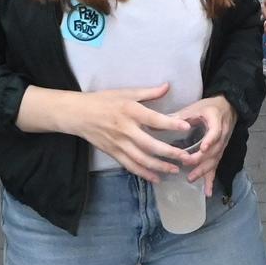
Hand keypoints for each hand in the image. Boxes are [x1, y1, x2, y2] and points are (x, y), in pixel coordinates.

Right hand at [56, 83, 189, 182]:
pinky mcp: (113, 153)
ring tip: (175, 170)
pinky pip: (130, 166)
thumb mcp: (126, 92)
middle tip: (187, 158)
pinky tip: (156, 178)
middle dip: (169, 153)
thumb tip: (168, 86)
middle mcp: (125, 129)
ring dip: (159, 166)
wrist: (78, 114)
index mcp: (130, 111)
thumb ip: (148, 92)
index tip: (186, 127)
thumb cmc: (104, 100)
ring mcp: (119, 144)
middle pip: (150, 144)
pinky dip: (143, 173)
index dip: (170, 124)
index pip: (154, 119)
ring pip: (141, 159)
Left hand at [175, 95, 237, 193]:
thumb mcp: (195, 108)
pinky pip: (215, 167)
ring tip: (190, 178)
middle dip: (200, 159)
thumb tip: (156, 123)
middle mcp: (222, 135)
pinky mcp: (219, 153)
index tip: (202, 148)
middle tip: (186, 163)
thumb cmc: (208, 107)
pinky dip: (211, 180)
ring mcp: (222, 146)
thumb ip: (179, 116)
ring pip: (214, 160)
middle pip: (214, 150)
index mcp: (216, 121)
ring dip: (203, 170)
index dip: (210, 140)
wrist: (228, 108)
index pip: (215, 132)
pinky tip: (208, 192)